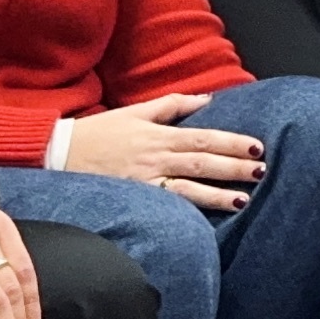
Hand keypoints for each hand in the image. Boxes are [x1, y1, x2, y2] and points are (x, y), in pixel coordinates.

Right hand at [65, 92, 265, 212]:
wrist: (58, 153)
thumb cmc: (99, 132)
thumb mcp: (135, 112)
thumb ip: (172, 105)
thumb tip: (207, 99)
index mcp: (158, 135)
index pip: (203, 138)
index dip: (230, 143)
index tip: (255, 147)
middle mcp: (155, 157)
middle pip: (201, 162)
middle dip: (233, 167)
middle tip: (261, 171)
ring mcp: (144, 181)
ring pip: (187, 188)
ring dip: (217, 194)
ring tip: (243, 199)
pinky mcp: (133, 198)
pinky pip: (164, 205)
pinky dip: (186, 210)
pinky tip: (206, 218)